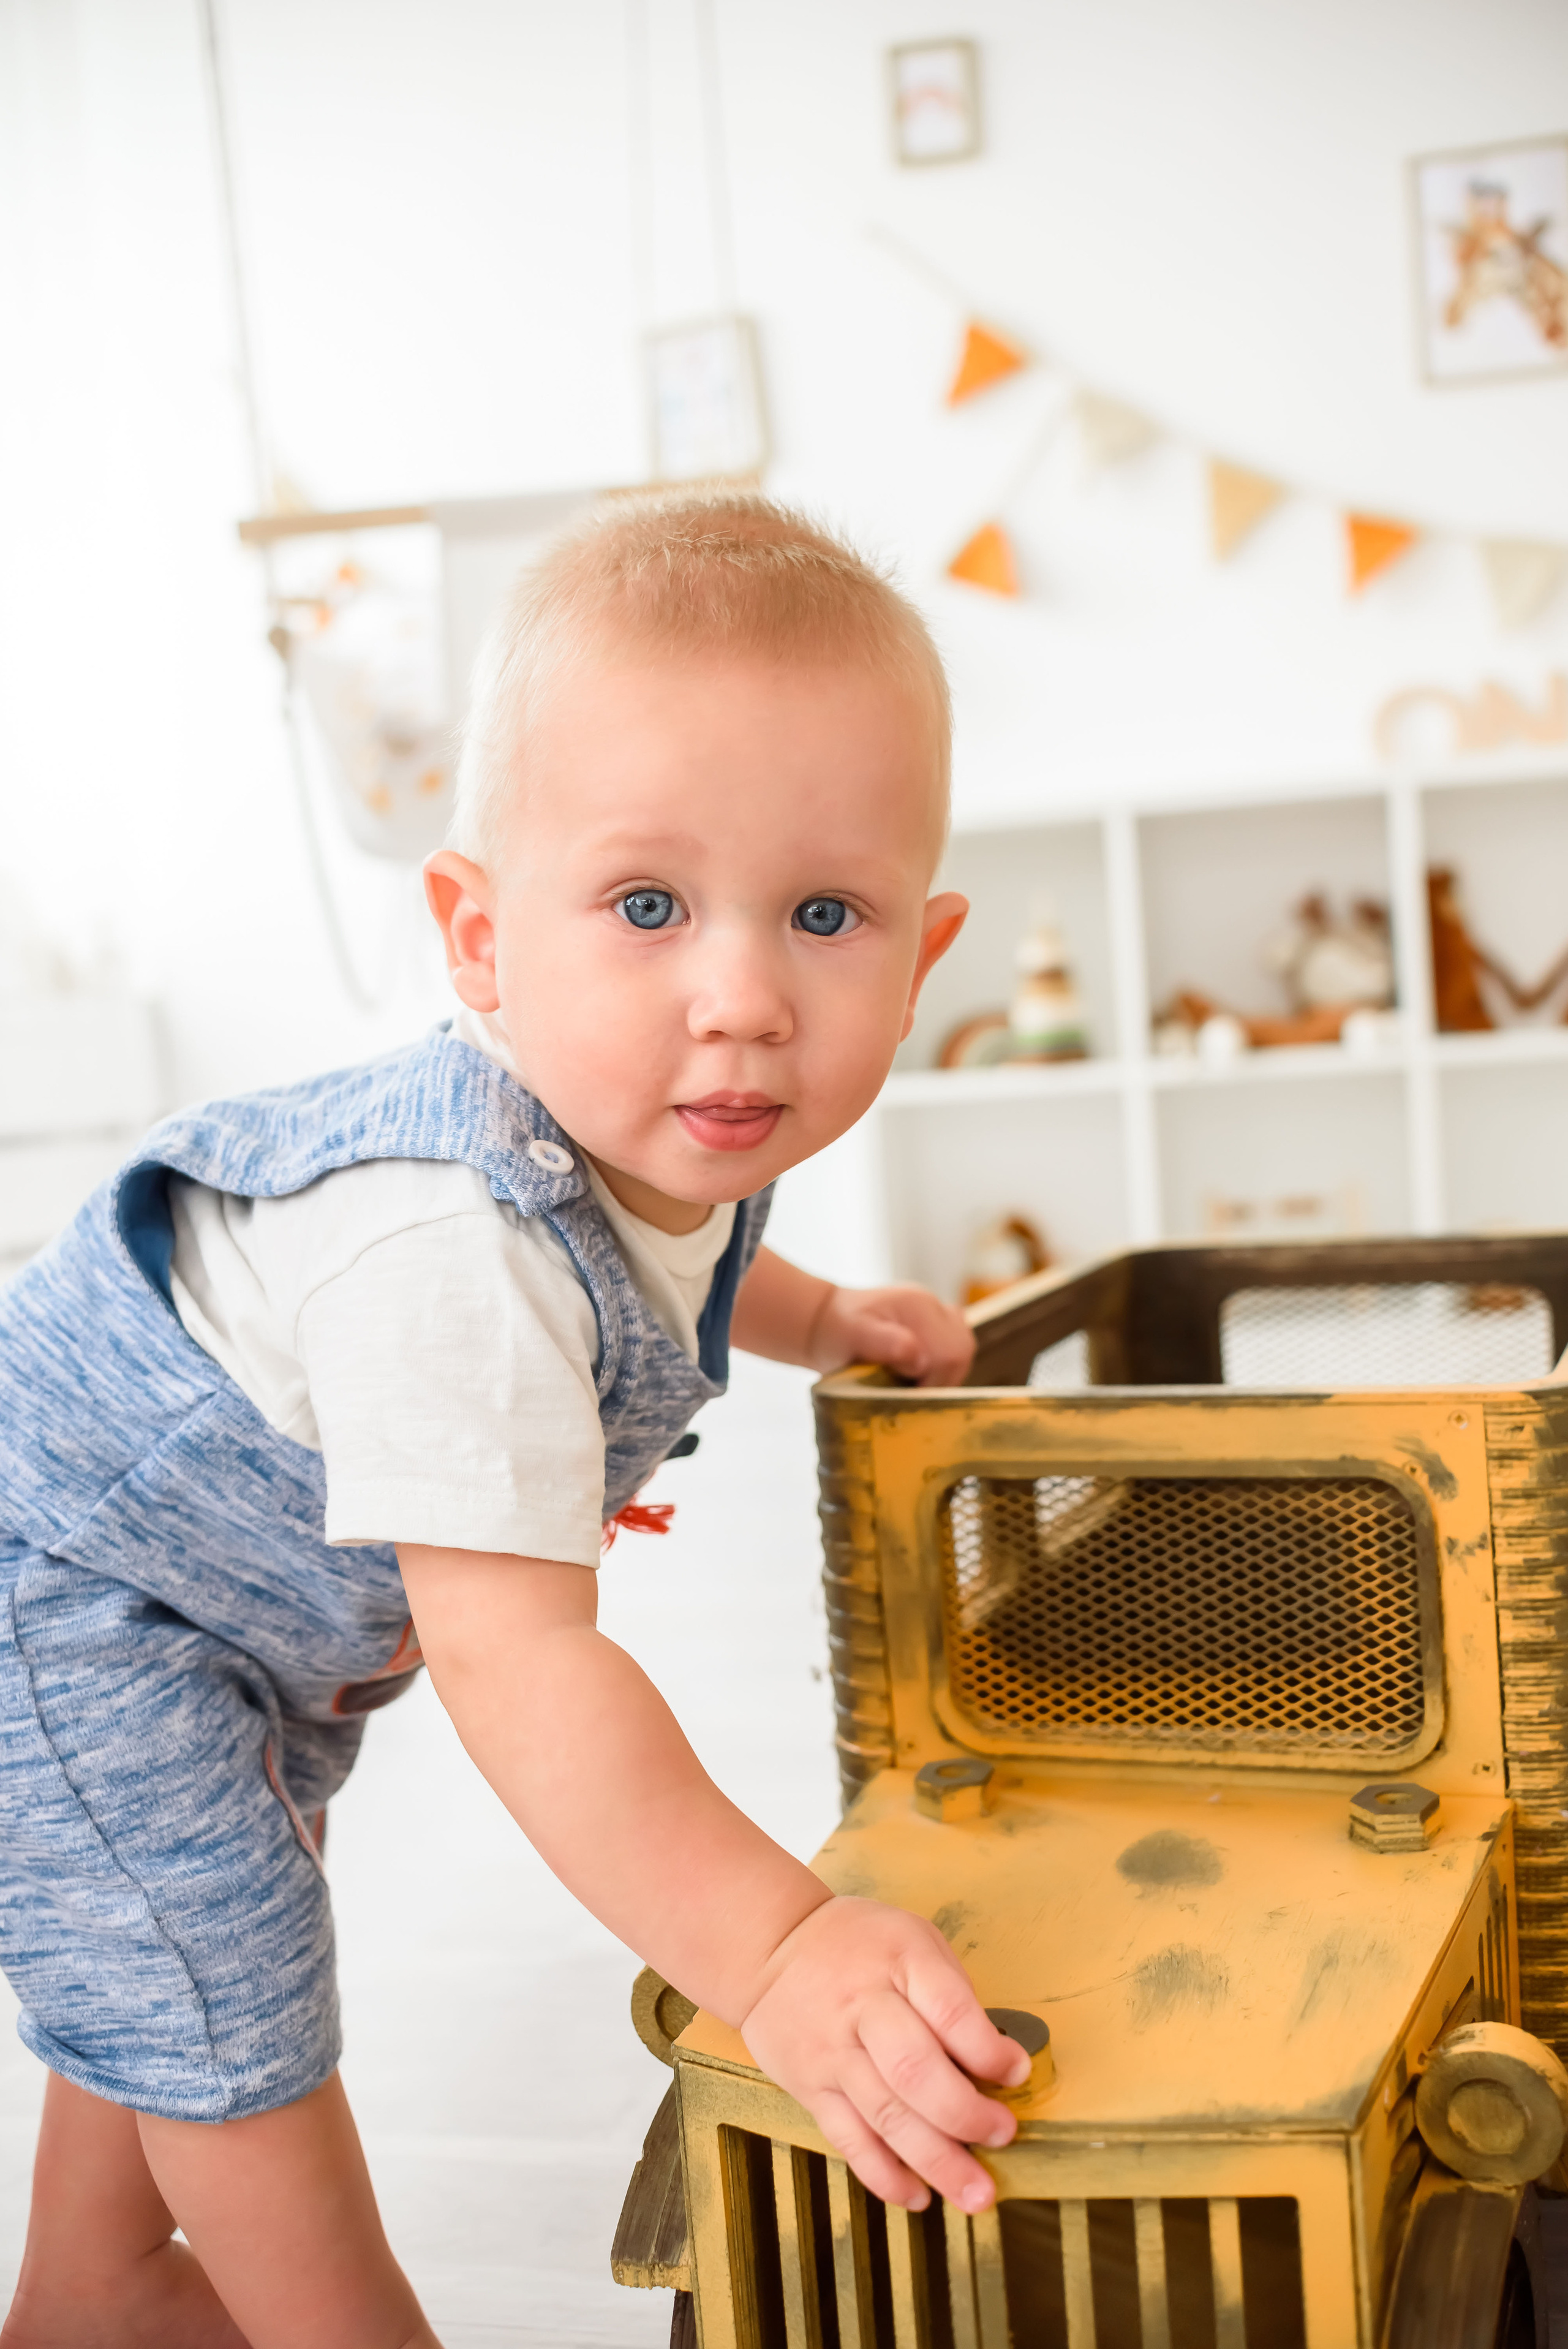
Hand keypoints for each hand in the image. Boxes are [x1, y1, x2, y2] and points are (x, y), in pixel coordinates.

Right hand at [738, 1896, 1027, 2211]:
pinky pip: (849, 2140)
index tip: (1017, 2072)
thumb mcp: (912, 1938)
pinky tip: (919, 2196)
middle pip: (915, 2072)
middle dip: (966, 2115)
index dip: (987, 2049)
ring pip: (886, 2116)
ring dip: (936, 2161)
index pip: (949, 2010)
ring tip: (976, 2194)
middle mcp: (864, 2009)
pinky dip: (885, 2175)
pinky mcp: (811, 2088)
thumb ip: (950, 1993)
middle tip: (1003, 2136)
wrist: (770, 1947)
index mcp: (899, 1962)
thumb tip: (993, 2059)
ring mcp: (834, 2053)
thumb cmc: (858, 1943)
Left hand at [807, 1282, 974, 1385]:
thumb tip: (918, 1358)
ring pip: (962, 1351)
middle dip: (941, 1380)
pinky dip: (943, 1367)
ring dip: (943, 1375)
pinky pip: (956, 1347)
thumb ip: (886, 1344)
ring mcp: (936, 1313)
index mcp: (918, 1304)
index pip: (951, 1353)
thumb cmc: (835, 1331)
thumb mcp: (853, 1337)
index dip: (933, 1381)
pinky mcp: (934, 1325)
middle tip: (910, 1392)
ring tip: (912, 1383)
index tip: (908, 1395)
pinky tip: (920, 1373)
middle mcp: (933, 1305)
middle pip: (962, 1352)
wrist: (825, 1321)